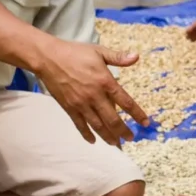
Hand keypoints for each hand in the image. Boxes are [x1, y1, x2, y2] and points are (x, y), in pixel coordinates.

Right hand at [34, 40, 149, 146]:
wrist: (49, 58)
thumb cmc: (75, 52)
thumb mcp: (99, 51)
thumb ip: (118, 57)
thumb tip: (136, 57)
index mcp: (105, 81)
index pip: (126, 102)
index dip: (137, 114)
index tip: (146, 122)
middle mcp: (95, 96)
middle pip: (113, 119)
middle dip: (123, 131)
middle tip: (131, 138)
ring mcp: (81, 104)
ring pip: (98, 125)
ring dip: (108, 136)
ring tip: (116, 144)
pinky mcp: (69, 108)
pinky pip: (80, 125)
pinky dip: (87, 134)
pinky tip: (93, 141)